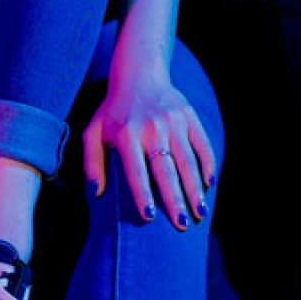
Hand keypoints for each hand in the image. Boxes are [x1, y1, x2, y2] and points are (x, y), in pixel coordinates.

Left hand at [83, 69, 215, 228]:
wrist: (138, 74)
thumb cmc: (112, 111)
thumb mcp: (93, 132)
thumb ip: (91, 162)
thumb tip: (95, 192)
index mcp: (126, 134)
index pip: (135, 171)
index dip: (142, 194)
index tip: (150, 217)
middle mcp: (151, 128)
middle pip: (165, 170)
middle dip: (175, 199)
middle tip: (182, 225)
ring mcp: (173, 121)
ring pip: (187, 161)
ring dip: (195, 188)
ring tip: (200, 212)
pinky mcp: (189, 116)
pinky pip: (202, 144)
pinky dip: (208, 164)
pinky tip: (209, 184)